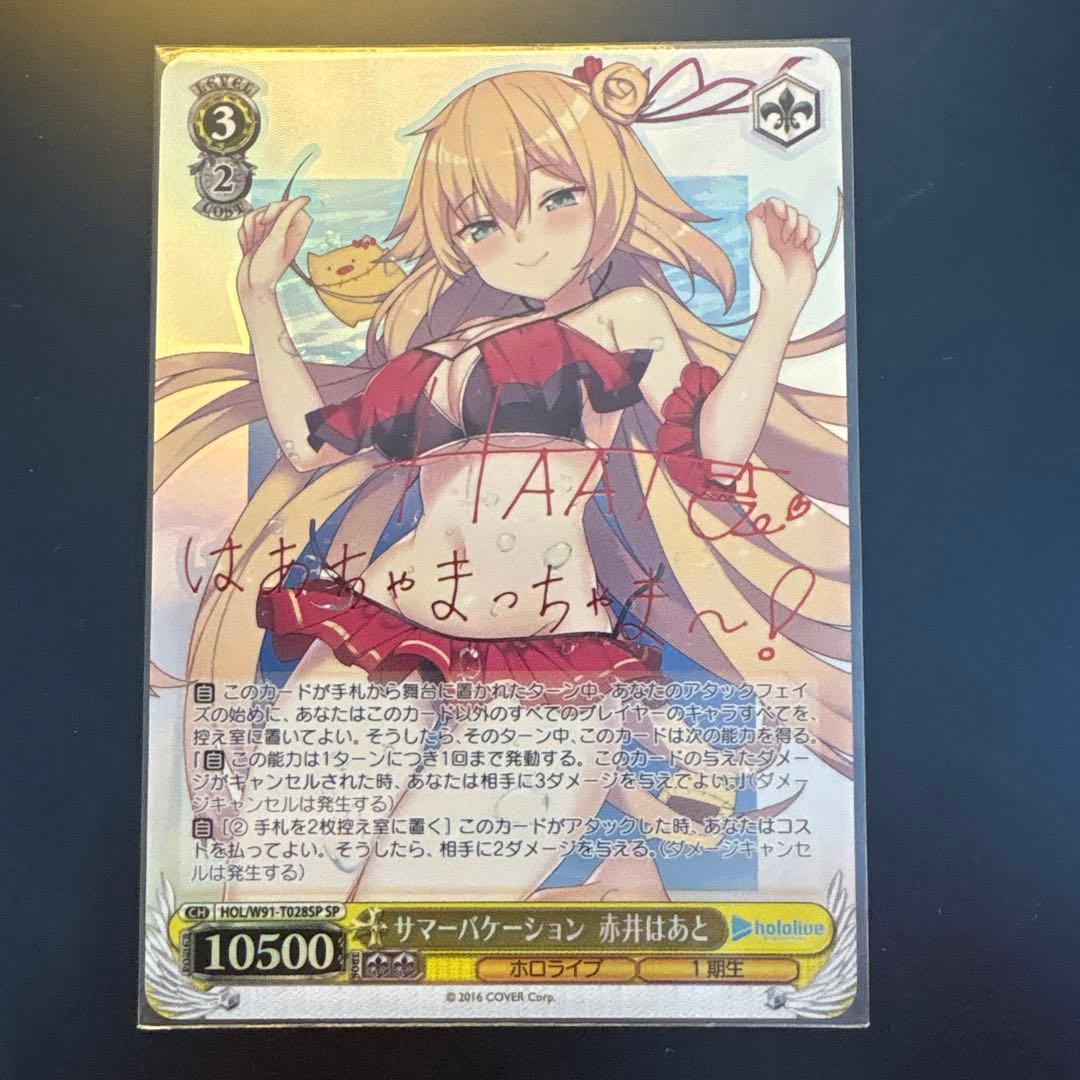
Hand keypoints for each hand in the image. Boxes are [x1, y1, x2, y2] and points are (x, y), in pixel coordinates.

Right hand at [236, 196, 311, 299]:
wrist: (252, 284)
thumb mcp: (277, 237)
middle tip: (261, 239)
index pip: (289, 204)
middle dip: (260, 221)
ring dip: (250, 230)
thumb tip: (305, 198)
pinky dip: (244, 235)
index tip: (272, 223)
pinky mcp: (258, 235)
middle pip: (269, 208)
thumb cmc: (267, 266)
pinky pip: (247, 223)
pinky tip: (248, 248)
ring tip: (253, 246)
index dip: (277, 209)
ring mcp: (271, 232)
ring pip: (255, 214)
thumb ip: (288, 215)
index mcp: (297, 230)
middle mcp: (285, 230)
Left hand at [746, 198, 819, 316]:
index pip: (770, 206)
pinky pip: (814, 230)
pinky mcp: (806, 246)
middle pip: (788, 208)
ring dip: (802, 228)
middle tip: (786, 234)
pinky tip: (806, 248)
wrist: (786, 293)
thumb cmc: (769, 276)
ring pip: (803, 218)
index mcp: (765, 232)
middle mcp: (779, 234)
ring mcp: (793, 239)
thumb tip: (758, 208)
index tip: (778, 214)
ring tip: (795, 245)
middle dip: (791, 215)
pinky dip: (812, 236)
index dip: (775, 204)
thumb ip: (757, 227)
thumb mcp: (759, 250)